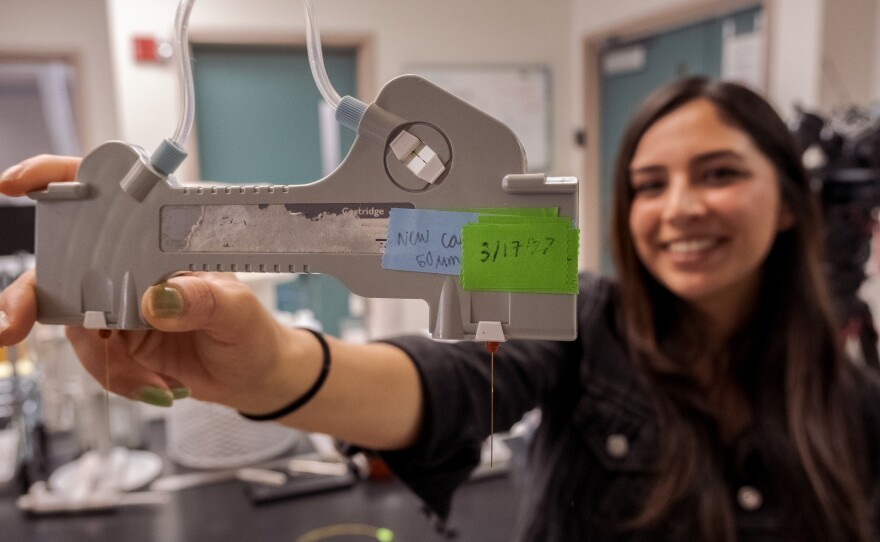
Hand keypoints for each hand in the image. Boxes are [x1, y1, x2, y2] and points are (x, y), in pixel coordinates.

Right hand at [0, 155, 307, 410]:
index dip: (58, 180)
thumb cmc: (252, 332)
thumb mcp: (238, 313)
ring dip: (105, 360)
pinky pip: (94, 359)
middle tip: (14, 325)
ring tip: (152, 381)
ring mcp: (120, 303)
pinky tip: (155, 385)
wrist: (254, 378)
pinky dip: (118, 377)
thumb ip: (203, 302)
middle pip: (64, 265)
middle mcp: (134, 265)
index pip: (109, 197)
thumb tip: (156, 298)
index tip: (18, 185)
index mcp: (164, 240)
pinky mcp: (118, 340)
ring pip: (74, 324)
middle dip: (34, 298)